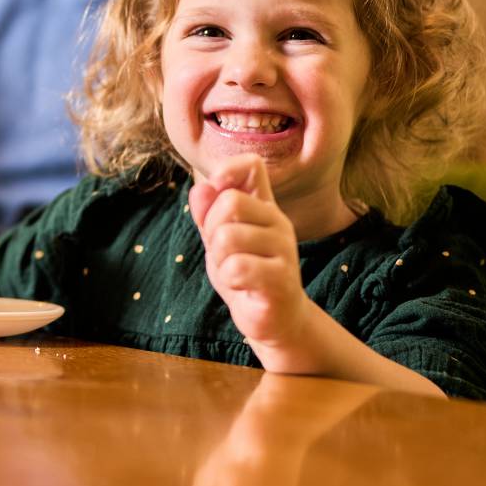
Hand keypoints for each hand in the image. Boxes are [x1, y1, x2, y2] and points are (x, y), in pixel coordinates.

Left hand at [189, 155, 314, 362]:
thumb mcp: (217, 239)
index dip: (227, 171)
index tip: (216, 192)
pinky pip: (237, 268)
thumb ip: (206, 213)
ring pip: (228, 236)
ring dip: (218, 260)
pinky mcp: (282, 279)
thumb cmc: (244, 274)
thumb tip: (201, 187)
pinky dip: (228, 280)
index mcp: (263, 207)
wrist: (272, 319)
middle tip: (222, 253)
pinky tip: (242, 287)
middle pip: (229, 202)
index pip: (252, 165)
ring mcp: (284, 249)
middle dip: (211, 230)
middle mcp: (278, 222)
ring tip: (232, 272)